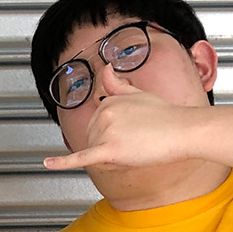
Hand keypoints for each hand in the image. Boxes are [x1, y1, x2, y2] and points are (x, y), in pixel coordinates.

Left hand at [42, 90, 201, 171]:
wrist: (184, 130)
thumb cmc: (167, 115)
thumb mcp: (139, 94)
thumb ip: (118, 84)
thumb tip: (105, 68)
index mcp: (108, 100)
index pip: (99, 125)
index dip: (114, 134)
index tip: (132, 133)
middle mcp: (104, 112)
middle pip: (95, 139)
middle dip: (111, 146)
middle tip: (138, 142)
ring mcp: (106, 131)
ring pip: (97, 152)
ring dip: (112, 157)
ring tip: (137, 149)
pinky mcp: (110, 150)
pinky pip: (82, 158)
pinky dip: (62, 162)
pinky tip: (48, 164)